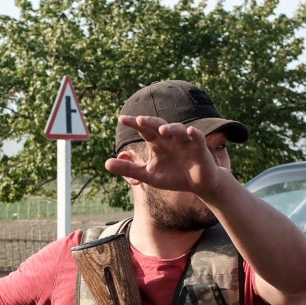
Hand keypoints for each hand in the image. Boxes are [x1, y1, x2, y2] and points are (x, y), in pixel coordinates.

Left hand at [104, 115, 230, 198]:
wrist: (197, 185)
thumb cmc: (173, 176)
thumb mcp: (148, 175)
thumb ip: (128, 169)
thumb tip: (106, 163)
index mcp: (157, 142)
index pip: (144, 129)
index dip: (134, 123)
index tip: (121, 118)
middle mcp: (170, 138)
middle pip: (159, 125)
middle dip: (150, 122)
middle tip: (139, 120)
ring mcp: (185, 141)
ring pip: (177, 130)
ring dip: (170, 128)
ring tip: (161, 130)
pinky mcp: (200, 148)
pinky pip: (197, 138)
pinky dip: (194, 134)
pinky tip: (190, 131)